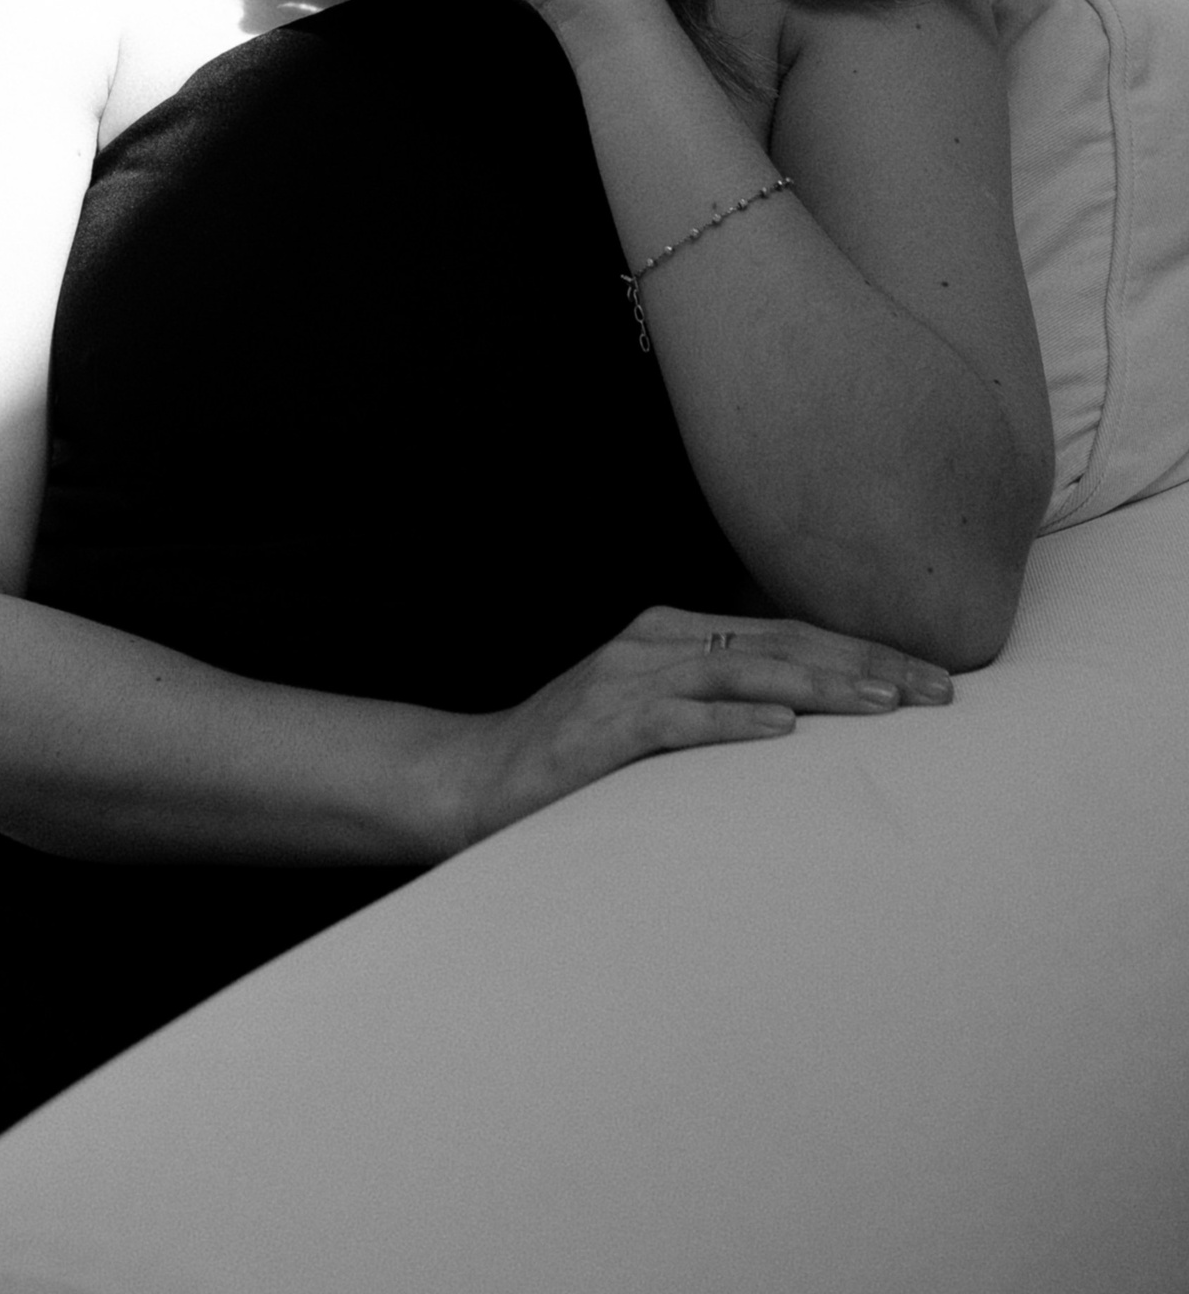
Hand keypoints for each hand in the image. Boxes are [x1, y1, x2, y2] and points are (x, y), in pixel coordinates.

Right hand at [429, 604, 955, 855]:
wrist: (473, 780)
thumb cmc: (573, 761)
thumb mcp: (651, 719)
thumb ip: (714, 707)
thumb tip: (807, 727)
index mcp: (671, 635)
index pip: (786, 635)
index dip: (861, 652)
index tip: (930, 678)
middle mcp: (654, 644)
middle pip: (779, 645)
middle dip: (865, 665)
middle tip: (939, 690)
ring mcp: (626, 682)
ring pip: (743, 673)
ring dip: (821, 689)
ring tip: (887, 704)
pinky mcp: (604, 729)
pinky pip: (681, 722)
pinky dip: (735, 724)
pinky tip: (786, 733)